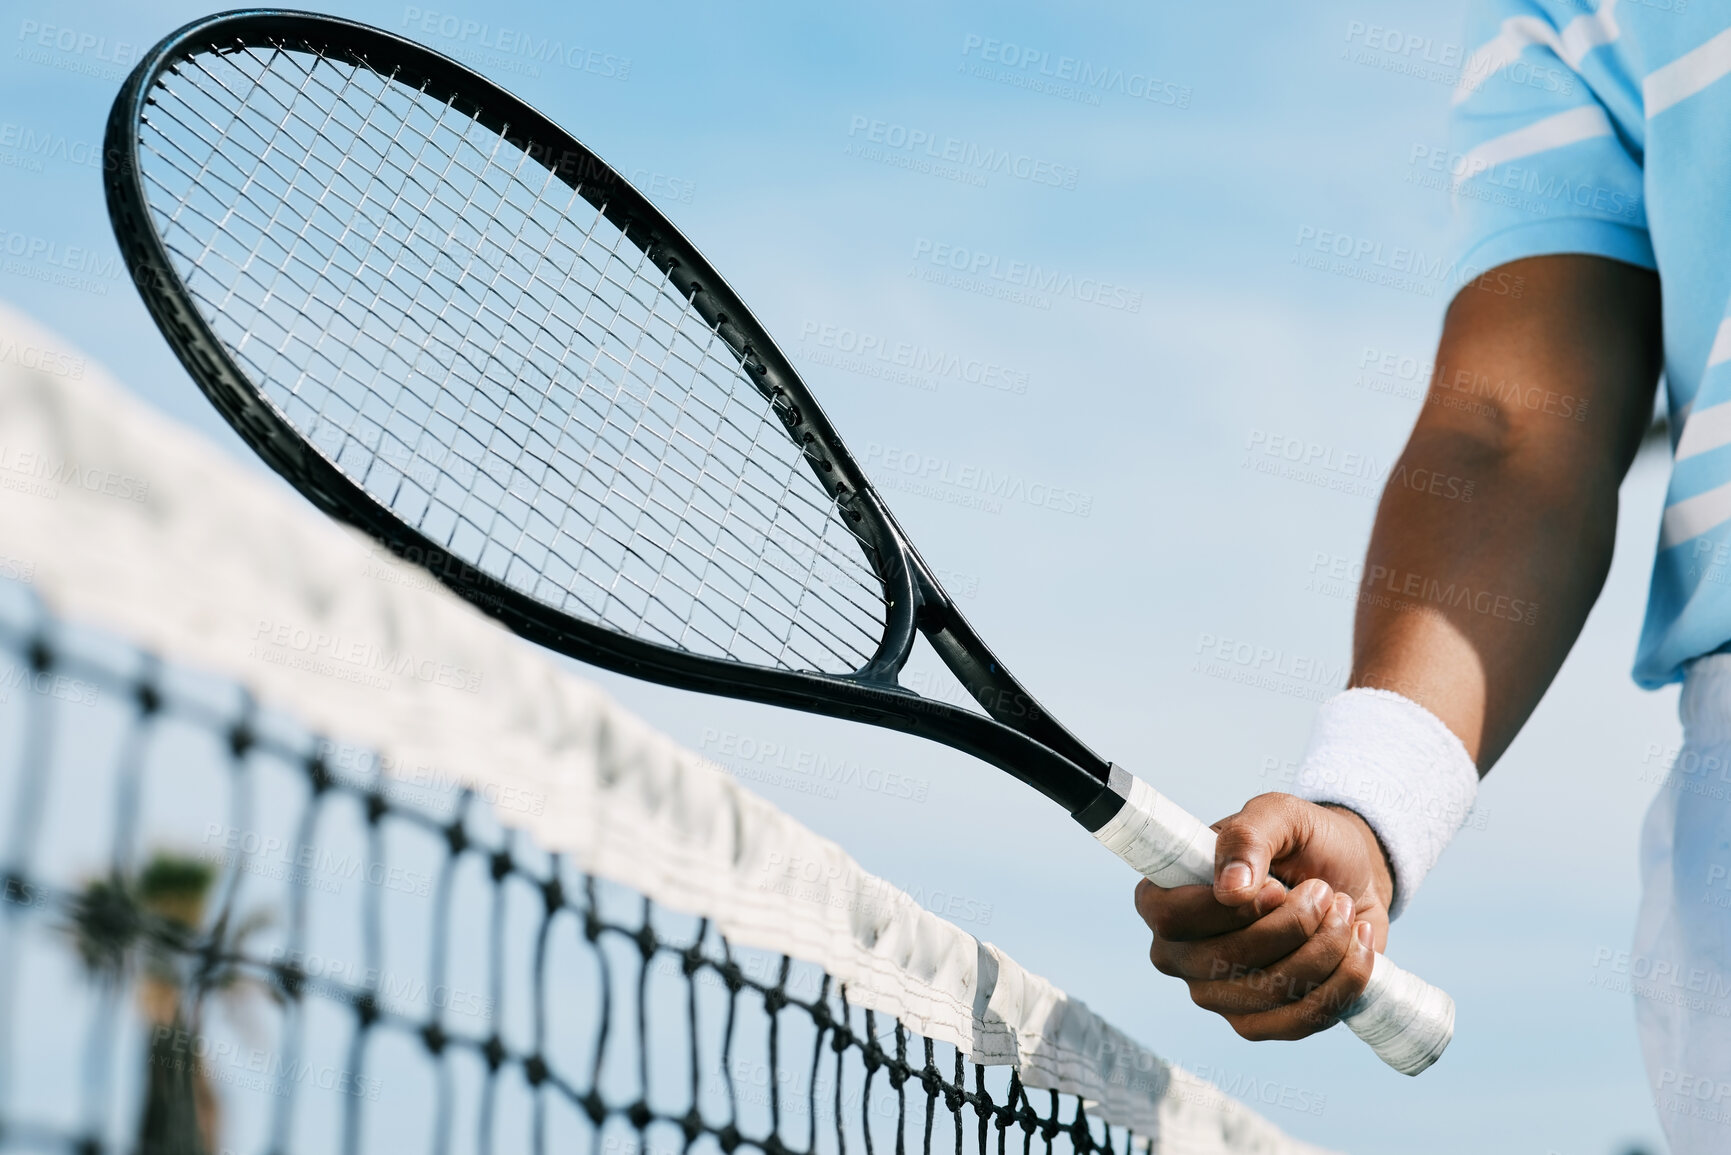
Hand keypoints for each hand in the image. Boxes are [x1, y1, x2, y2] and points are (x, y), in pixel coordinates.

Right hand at [1134, 792, 1394, 1040]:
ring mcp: (1215, 994)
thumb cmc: (1302, 843)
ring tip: (1343, 911)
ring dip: (1326, 948)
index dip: (1232, 909)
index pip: (1172, 919)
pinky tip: (1358, 945)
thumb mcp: (1279, 816)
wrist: (1348, 880)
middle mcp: (1179, 953)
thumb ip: (1247, 838)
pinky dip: (1343, 982)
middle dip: (1295, 925)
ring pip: (1270, 991)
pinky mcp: (1259, 1022)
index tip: (1277, 887)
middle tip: (1323, 891)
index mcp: (1164, 898)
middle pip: (1228, 959)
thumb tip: (1230, 888)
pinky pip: (1300, 1020)